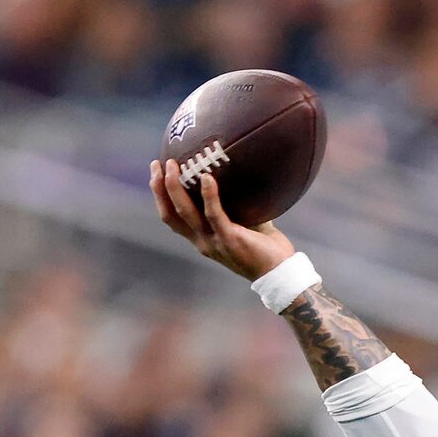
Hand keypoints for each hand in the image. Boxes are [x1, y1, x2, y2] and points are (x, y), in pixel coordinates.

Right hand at [151, 159, 294, 280]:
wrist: (280, 273)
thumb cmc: (266, 248)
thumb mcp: (245, 223)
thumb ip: (237, 204)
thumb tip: (238, 173)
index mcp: (202, 239)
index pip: (172, 218)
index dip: (161, 196)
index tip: (157, 173)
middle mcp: (202, 242)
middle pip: (170, 214)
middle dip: (159, 188)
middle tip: (157, 163)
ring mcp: (213, 242)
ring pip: (184, 212)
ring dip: (175, 187)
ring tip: (174, 165)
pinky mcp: (229, 240)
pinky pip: (214, 214)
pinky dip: (209, 195)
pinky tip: (207, 177)